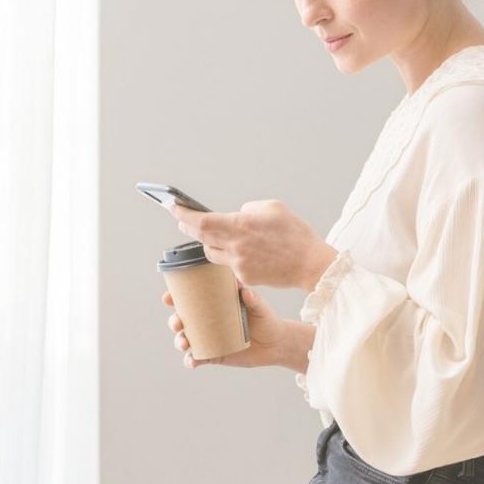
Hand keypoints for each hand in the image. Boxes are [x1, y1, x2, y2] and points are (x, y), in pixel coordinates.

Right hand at [163, 283, 287, 369]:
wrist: (276, 344)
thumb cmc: (266, 319)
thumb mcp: (260, 307)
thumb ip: (253, 299)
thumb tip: (244, 292)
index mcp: (213, 306)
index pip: (189, 300)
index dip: (175, 299)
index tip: (168, 298)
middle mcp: (206, 323)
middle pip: (181, 321)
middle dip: (174, 322)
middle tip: (178, 323)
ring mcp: (208, 340)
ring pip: (186, 340)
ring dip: (179, 342)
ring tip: (185, 343)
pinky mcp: (214, 356)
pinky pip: (197, 359)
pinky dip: (191, 361)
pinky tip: (192, 361)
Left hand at [170, 199, 329, 289]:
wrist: (311, 264)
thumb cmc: (296, 233)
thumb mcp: (274, 207)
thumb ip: (249, 208)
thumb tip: (237, 214)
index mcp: (241, 225)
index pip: (201, 221)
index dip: (183, 214)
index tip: (172, 207)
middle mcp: (236, 246)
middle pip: (200, 236)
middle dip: (188, 227)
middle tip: (183, 219)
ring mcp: (238, 264)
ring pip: (212, 252)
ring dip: (209, 243)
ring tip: (216, 236)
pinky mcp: (245, 276)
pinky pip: (229, 264)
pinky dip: (230, 256)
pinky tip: (243, 252)